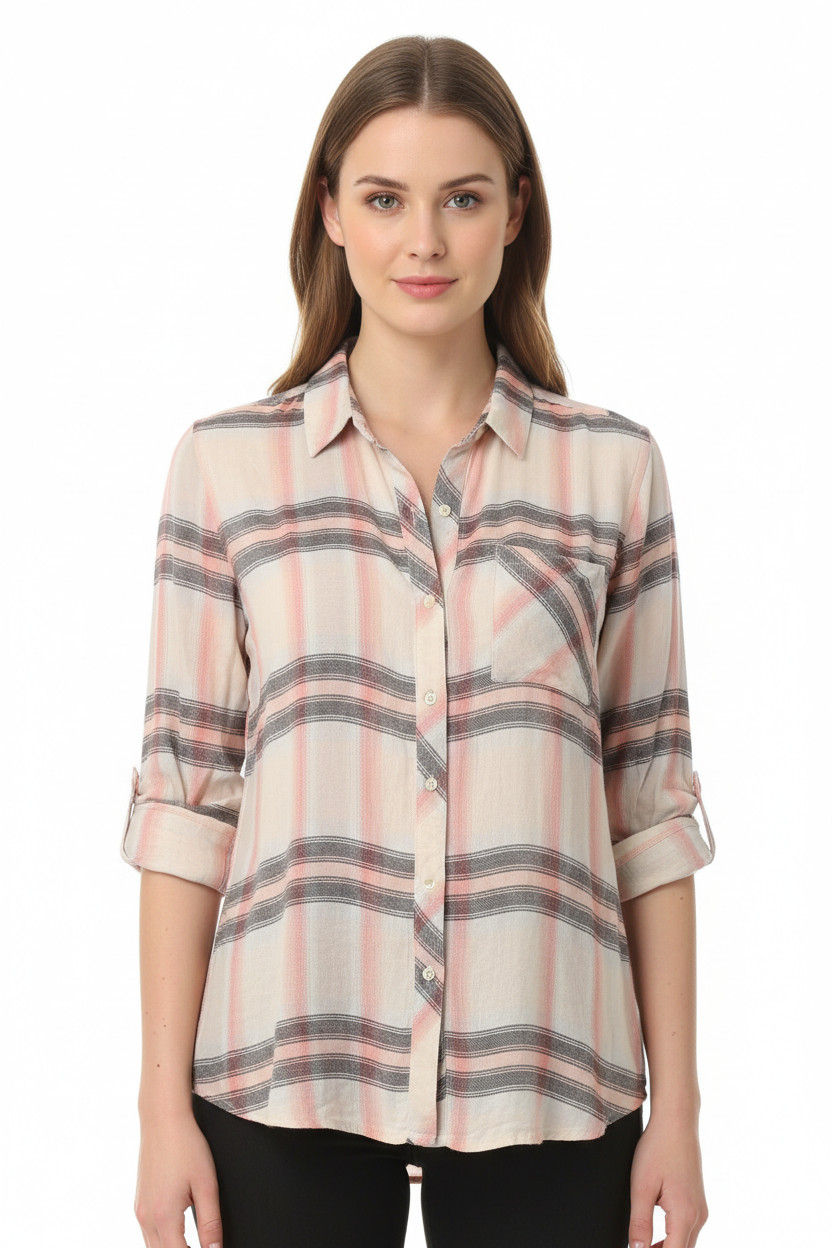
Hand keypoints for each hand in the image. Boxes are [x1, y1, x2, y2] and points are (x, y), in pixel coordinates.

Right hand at [133, 1107, 223, 1247]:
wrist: (163, 1120)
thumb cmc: (186, 1146)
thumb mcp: (206, 1185)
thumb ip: (211, 1223)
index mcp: (164, 1217)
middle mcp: (147, 1218)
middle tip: (205, 1247)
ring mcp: (140, 1211)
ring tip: (192, 1243)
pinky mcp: (139, 1203)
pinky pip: (148, 1234)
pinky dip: (162, 1241)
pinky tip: (177, 1234)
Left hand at [627, 1113, 709, 1247]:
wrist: (676, 1122)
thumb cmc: (658, 1148)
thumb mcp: (641, 1187)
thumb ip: (640, 1223)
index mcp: (685, 1215)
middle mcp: (698, 1216)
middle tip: (638, 1247)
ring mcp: (700, 1209)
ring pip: (686, 1243)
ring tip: (643, 1244)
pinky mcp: (697, 1202)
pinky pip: (687, 1230)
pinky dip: (673, 1237)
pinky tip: (655, 1233)